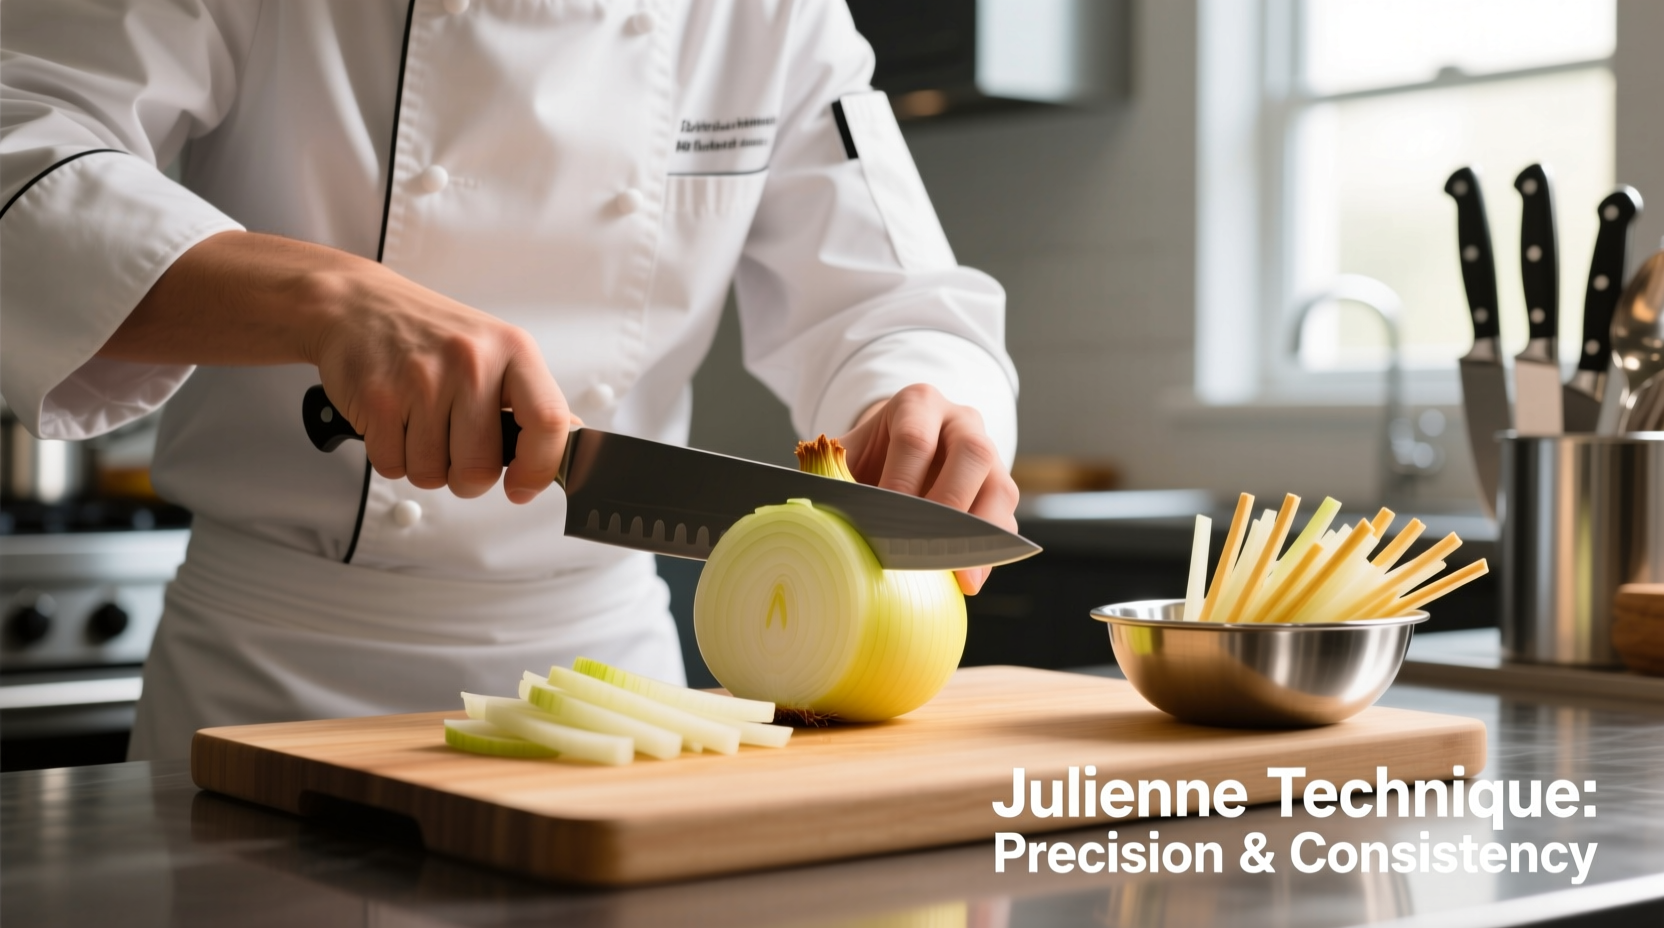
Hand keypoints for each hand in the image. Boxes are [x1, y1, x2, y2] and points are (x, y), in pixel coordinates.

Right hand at [305, 261, 575, 502]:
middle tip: (455, 451)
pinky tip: (395, 421)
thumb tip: (570, 441)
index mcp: (513, 351)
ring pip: (432, 474)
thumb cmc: (431, 333)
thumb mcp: (496, 349)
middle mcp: (471, 362)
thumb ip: (531, 398)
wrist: (357, 303)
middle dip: (466, 478)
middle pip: (480, 467)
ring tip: (420, 424)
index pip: (549, 422)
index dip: (540, 469)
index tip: (522, 486)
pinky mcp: (378, 398)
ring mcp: (422, 379)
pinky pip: (393, 466)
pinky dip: (392, 457)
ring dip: (426, 465)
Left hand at [835, 384, 1018, 594]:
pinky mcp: (1001, 490)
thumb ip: (831, 473)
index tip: (883, 520)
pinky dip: (989, 553)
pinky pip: (1005, 520)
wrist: (901, 450)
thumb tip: (804, 512)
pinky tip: (968, 578)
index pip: (915, 439)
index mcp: (918, 404)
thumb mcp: (849, 453)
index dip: (900, 481)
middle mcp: (961, 422)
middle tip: (925, 545)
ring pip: (1000, 486)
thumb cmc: (872, 455)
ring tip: (959, 574)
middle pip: (972, 452)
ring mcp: (990, 454)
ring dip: (980, 532)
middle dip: (949, 502)